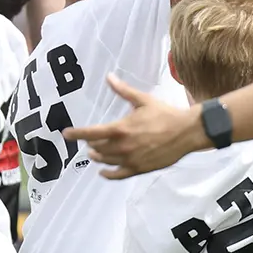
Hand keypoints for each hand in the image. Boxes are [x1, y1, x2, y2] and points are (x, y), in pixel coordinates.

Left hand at [65, 76, 206, 178]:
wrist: (186, 132)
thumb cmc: (164, 114)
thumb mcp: (142, 100)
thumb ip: (123, 91)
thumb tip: (109, 77)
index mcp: (120, 129)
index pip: (91, 133)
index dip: (76, 134)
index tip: (66, 134)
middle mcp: (122, 146)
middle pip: (97, 148)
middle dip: (91, 144)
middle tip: (88, 141)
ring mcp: (130, 160)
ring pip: (106, 161)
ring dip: (97, 157)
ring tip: (94, 153)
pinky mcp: (139, 169)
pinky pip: (118, 175)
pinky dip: (108, 174)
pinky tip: (103, 172)